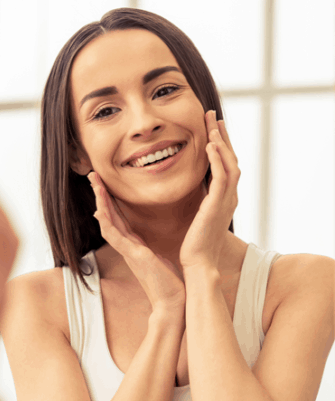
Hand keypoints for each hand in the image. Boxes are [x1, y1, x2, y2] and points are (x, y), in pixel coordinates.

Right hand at [89, 172, 184, 310]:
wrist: (173, 302)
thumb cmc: (170, 282)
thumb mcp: (160, 257)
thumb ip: (152, 246)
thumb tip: (159, 237)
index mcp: (133, 244)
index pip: (117, 217)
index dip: (110, 199)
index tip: (106, 182)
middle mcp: (127, 246)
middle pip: (108, 216)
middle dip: (100, 195)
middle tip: (93, 176)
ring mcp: (127, 251)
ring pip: (107, 222)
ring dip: (100, 203)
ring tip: (95, 184)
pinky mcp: (133, 256)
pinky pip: (114, 237)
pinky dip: (106, 223)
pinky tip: (100, 211)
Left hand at [180, 111, 239, 272]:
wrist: (197, 263)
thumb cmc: (194, 243)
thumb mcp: (197, 214)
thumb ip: (198, 198)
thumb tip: (192, 185)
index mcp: (223, 198)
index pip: (224, 164)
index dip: (220, 144)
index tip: (211, 126)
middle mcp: (229, 197)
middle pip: (230, 159)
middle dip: (222, 136)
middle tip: (213, 116)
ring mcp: (226, 201)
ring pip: (230, 164)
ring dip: (222, 142)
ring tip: (213, 124)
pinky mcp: (218, 206)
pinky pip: (221, 178)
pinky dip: (218, 160)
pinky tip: (211, 145)